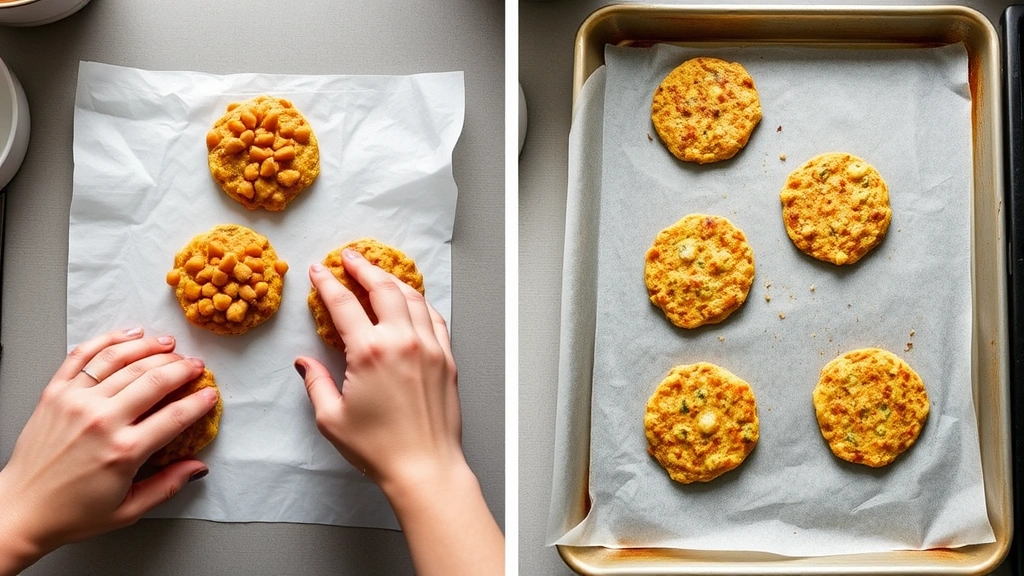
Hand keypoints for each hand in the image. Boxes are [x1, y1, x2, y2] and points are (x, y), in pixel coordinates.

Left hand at [0, 328, 217, 574]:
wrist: (19, 510)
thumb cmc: (72, 513)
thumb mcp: (128, 511)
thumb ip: (167, 486)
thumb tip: (197, 468)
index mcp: (124, 451)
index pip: (176, 415)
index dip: (200, 401)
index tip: (210, 394)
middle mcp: (101, 421)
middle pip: (154, 380)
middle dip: (182, 368)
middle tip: (195, 366)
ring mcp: (76, 402)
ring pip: (123, 361)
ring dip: (151, 348)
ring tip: (169, 345)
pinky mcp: (55, 393)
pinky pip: (84, 356)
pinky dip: (109, 340)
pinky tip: (129, 335)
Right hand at [296, 249, 462, 492]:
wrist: (425, 467)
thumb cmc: (378, 448)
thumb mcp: (332, 418)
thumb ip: (316, 383)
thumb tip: (304, 363)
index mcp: (370, 352)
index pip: (344, 303)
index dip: (327, 283)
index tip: (318, 270)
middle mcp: (402, 341)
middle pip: (383, 287)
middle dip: (363, 267)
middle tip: (349, 257)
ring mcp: (429, 347)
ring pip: (412, 297)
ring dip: (393, 280)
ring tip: (378, 272)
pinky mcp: (446, 358)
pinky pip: (434, 318)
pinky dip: (420, 303)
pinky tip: (411, 301)